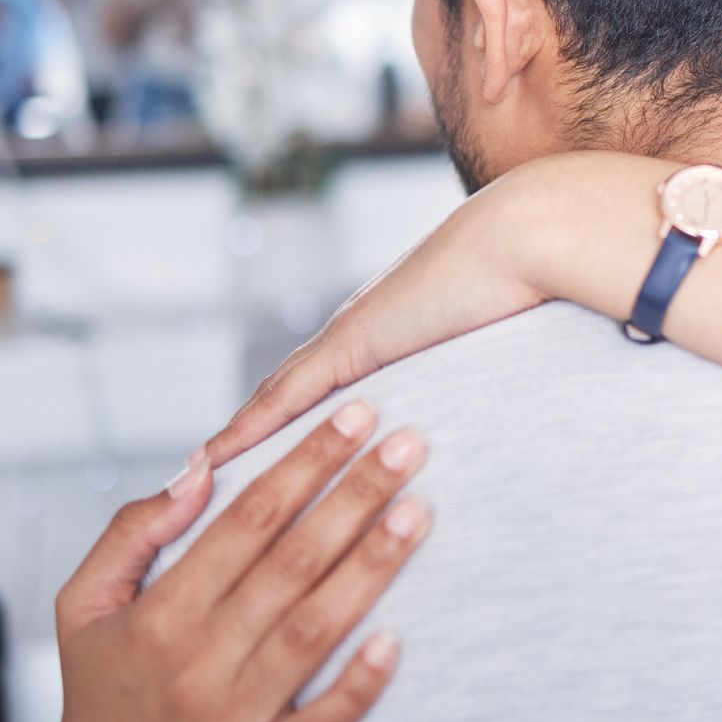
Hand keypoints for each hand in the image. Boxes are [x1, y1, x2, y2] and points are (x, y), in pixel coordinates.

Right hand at [36, 402, 433, 721]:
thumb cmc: (102, 698)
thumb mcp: (82, 607)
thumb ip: (131, 533)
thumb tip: (197, 470)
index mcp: (161, 614)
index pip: (247, 521)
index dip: (305, 463)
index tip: (353, 417)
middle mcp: (199, 661)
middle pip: (292, 561)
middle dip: (355, 496)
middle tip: (408, 444)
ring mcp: (234, 719)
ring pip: (314, 630)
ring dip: (372, 567)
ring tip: (419, 512)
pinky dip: (359, 684)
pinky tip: (397, 640)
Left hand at [204, 165, 551, 468]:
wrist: (528, 237)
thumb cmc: (529, 279)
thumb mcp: (495, 339)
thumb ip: (484, 364)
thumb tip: (510, 398)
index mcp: (387, 332)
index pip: (317, 386)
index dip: (280, 423)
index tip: (253, 461)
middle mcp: (357, 332)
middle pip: (283, 395)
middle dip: (245, 438)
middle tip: (202, 482)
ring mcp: (351, 335)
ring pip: (273, 400)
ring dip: (234, 442)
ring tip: (192, 484)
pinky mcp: (353, 341)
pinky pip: (287, 395)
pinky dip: (247, 429)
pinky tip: (214, 462)